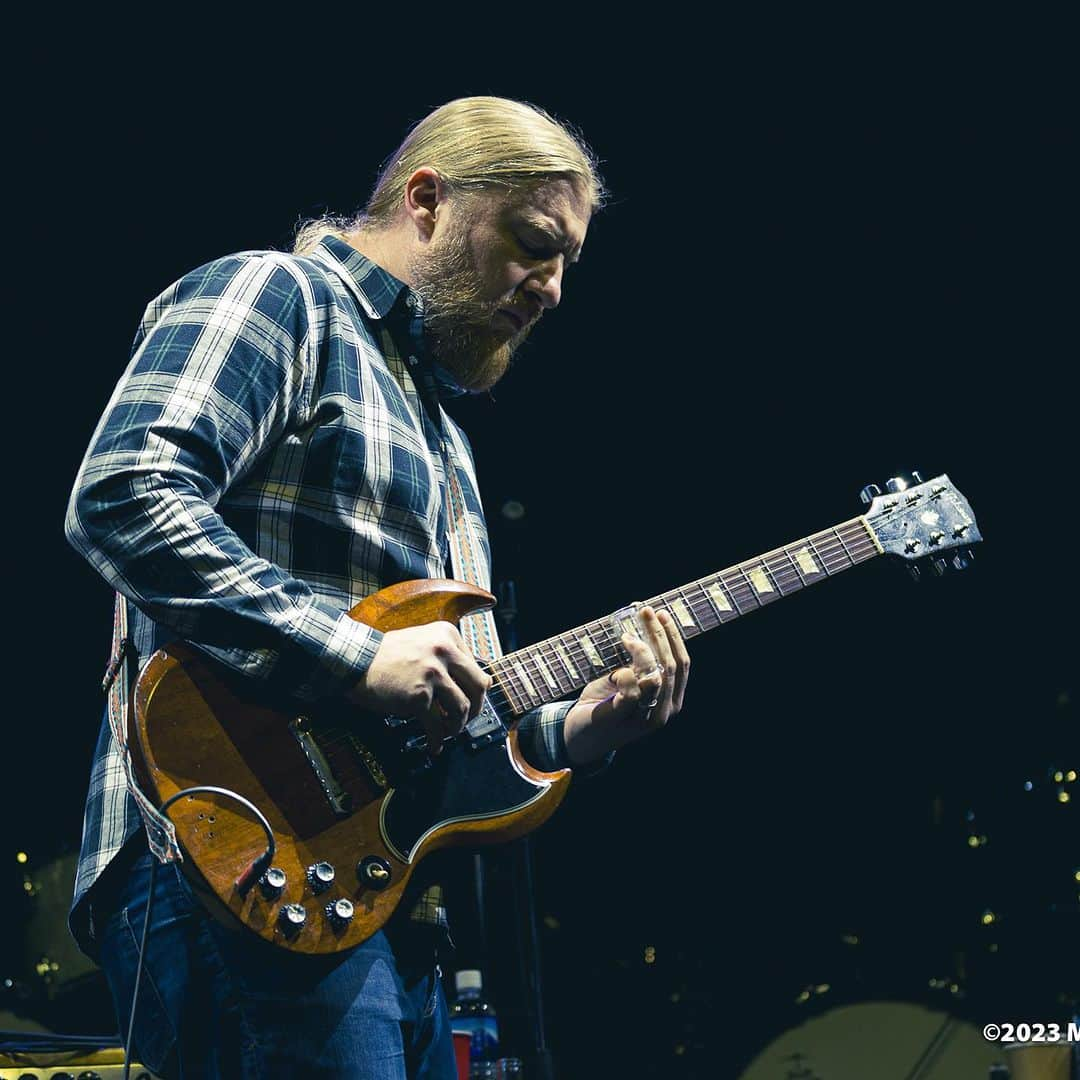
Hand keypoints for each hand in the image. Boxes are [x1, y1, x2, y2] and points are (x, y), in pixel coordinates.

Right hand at [346, 622, 490, 753]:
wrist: (355, 660)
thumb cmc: (386, 655)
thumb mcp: (423, 642)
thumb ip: (446, 656)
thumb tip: (469, 685)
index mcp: (447, 634)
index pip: (477, 667)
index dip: (475, 690)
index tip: (471, 701)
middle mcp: (444, 651)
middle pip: (479, 686)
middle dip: (477, 709)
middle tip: (467, 719)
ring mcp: (432, 673)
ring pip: (463, 707)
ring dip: (457, 725)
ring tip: (448, 731)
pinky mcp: (419, 696)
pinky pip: (436, 724)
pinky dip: (437, 739)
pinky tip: (434, 745)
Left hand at [561, 607, 689, 765]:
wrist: (579, 735)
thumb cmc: (605, 702)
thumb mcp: (629, 679)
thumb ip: (640, 662)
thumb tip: (643, 625)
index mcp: (672, 699)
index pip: (683, 663)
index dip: (673, 636)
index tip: (661, 613)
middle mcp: (665, 711)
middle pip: (670, 666)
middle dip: (658, 634)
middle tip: (645, 612)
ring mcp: (645, 719)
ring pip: (654, 677)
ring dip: (641, 651)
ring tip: (626, 637)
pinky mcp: (622, 720)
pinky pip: (631, 692)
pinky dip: (625, 675)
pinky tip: (617, 669)